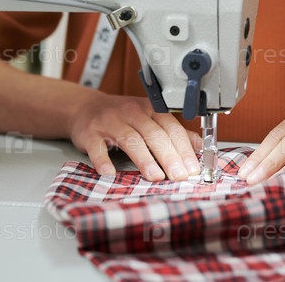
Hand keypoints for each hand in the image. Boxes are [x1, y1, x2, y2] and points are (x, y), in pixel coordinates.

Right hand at [69, 94, 202, 181]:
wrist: (85, 108)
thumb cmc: (122, 116)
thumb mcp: (149, 118)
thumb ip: (173, 132)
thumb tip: (199, 146)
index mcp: (150, 109)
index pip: (171, 128)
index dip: (183, 148)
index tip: (192, 169)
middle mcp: (131, 113)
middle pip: (153, 134)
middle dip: (168, 156)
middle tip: (179, 176)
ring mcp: (110, 122)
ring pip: (130, 139)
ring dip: (144, 159)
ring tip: (155, 177)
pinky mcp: (90, 133)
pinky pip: (97, 147)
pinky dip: (103, 160)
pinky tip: (110, 173)